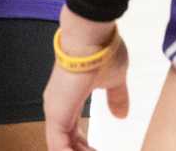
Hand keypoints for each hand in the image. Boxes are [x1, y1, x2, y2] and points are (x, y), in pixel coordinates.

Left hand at [43, 14, 128, 150]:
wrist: (90, 36)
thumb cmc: (102, 52)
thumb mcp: (114, 80)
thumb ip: (116, 99)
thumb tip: (121, 116)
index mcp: (68, 100)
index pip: (70, 132)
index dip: (84, 146)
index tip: (99, 150)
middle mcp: (57, 107)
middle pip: (65, 143)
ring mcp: (54, 111)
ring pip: (61, 147)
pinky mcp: (56, 115)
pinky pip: (59, 147)